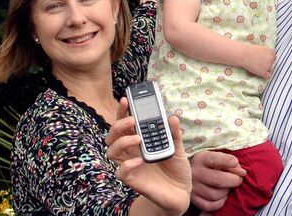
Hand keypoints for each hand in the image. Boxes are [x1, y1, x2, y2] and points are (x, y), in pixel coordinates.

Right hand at [106, 98, 190, 214]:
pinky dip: (127, 165)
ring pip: (111, 151)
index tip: (126, 99)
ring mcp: (130, 165)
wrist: (181, 191)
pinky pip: (120, 172)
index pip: (126, 124)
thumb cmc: (176, 168)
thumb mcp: (178, 148)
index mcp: (140, 140)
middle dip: (119, 124)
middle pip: (113, 135)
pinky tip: (138, 160)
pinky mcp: (132, 180)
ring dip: (122, 142)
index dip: (123, 111)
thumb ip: (174, 134)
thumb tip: (172, 116)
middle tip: (132, 120)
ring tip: (138, 139)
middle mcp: (131, 151)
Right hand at [189, 150, 245, 211]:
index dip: (228, 161)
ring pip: (215, 195)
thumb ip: (230, 162)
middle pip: (218, 180)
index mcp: (202, 158)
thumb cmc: (209, 163)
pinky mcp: (193, 199)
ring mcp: (193, 187)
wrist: (188, 172)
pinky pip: (210, 206)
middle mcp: (195, 173)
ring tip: (227, 187)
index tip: (235, 162)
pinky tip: (221, 196)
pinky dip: (219, 202)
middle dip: (233, 181)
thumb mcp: (217, 157)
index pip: (215, 159)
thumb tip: (242, 173)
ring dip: (226, 192)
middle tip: (238, 179)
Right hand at [243, 44, 274, 78]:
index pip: (273, 58)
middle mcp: (271, 58)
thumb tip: (268, 60)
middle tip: (258, 65)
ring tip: (256, 68)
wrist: (243, 54)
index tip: (262, 60)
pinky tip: (258, 73)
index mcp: (271, 51)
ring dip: (264, 70)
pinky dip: (264, 75)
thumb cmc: (249, 50)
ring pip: (269, 70)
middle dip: (266, 65)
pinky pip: (268, 76)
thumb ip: (265, 53)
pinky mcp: (264, 72)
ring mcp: (269, 65)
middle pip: (272, 64)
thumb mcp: (260, 48)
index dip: (267, 60)